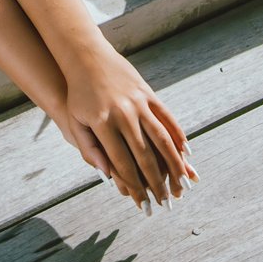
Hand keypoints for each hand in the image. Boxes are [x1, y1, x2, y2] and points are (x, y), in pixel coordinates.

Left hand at [63, 47, 193, 206]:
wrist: (87, 58)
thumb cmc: (78, 95)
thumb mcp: (76, 122)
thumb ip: (89, 149)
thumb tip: (106, 176)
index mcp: (104, 124)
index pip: (123, 163)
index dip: (135, 186)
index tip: (144, 203)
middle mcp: (124, 114)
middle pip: (145, 155)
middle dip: (157, 182)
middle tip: (166, 202)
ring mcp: (139, 103)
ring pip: (161, 138)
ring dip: (174, 163)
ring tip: (183, 183)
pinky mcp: (148, 93)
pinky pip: (167, 118)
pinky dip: (178, 135)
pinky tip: (186, 152)